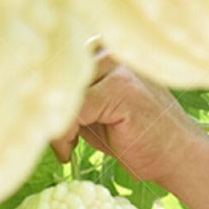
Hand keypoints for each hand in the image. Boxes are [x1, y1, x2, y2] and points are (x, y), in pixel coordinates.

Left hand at [51, 52, 208, 189]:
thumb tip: (35, 107)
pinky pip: (74, 110)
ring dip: (55, 125)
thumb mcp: (93, 115)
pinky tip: (68, 152)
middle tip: (52, 141)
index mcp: (107, 54)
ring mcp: (120, 69)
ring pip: (65, 94)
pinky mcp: (121, 90)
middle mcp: (114, 54)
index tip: (45, 129)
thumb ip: (70, 103)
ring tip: (64, 147)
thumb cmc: (131, 137)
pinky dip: (63, 135)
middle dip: (49, 113)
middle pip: (59, 79)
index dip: (48, 98)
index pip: (60, 67)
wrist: (172, 154)